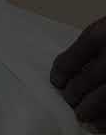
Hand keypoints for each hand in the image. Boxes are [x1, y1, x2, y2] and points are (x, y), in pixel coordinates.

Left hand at [50, 16, 105, 130]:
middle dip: (72, 94)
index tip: (57, 80)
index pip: (69, 61)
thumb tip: (72, 67)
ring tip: (82, 114)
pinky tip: (101, 124)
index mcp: (101, 35)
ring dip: (87, 111)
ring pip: (100, 101)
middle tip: (69, 98)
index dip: (59, 74)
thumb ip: (95, 45)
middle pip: (82, 83)